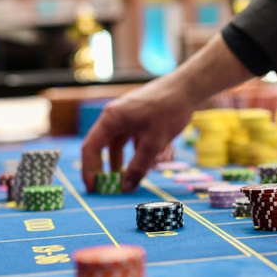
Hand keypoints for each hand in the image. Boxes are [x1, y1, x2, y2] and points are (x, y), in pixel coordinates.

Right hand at [80, 35, 254, 192]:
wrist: (187, 87)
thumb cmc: (169, 111)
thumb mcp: (154, 144)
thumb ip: (139, 167)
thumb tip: (126, 188)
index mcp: (111, 119)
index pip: (90, 148)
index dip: (89, 171)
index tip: (94, 189)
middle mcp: (114, 116)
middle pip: (101, 146)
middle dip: (103, 169)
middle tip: (107, 188)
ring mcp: (126, 115)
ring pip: (117, 143)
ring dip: (120, 162)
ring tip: (125, 180)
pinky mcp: (138, 116)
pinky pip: (130, 138)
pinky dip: (133, 152)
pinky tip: (144, 163)